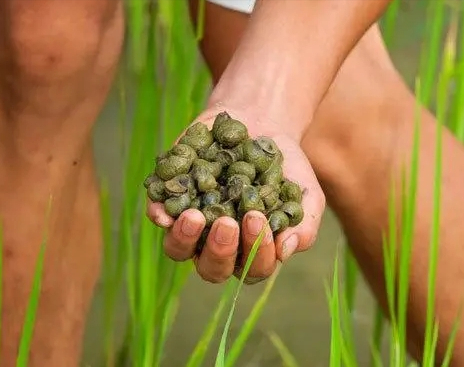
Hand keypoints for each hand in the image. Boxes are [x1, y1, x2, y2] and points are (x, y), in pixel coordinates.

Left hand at [146, 108, 324, 283]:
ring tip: (196, 216)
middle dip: (219, 249)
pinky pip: (158, 214)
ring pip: (178, 249)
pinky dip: (159, 214)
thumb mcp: (305, 194)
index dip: (255, 252)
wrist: (260, 126)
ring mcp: (192, 224)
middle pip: (212, 267)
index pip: (252, 268)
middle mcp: (218, 244)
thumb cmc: (286, 168)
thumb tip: (284, 249)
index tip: (257, 218)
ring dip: (184, 238)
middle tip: (227, 222)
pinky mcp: (171, 199)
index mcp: (251, 251)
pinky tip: (165, 209)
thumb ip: (303, 225)